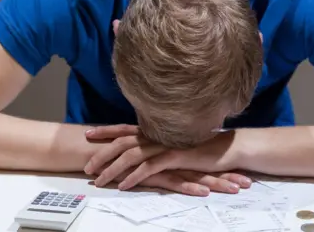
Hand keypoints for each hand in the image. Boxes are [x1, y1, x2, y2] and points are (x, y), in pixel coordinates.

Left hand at [90, 130, 247, 191]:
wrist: (227, 148)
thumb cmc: (202, 147)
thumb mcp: (177, 142)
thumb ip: (160, 142)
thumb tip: (144, 146)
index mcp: (157, 130)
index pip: (126, 127)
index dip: (106, 130)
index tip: (88, 133)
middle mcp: (158, 134)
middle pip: (123, 141)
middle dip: (102, 154)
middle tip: (86, 166)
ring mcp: (166, 145)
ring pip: (132, 155)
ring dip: (113, 169)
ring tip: (99, 180)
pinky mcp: (175, 157)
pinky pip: (150, 168)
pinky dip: (134, 177)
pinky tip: (123, 186)